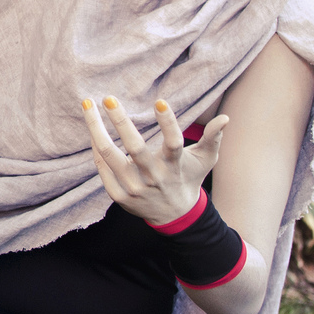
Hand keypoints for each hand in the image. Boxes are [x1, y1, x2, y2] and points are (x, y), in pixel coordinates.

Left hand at [81, 96, 229, 226]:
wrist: (174, 215)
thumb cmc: (188, 178)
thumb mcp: (205, 160)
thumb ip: (213, 138)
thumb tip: (226, 118)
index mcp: (175, 166)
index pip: (174, 143)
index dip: (168, 123)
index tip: (159, 101)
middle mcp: (154, 177)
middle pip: (135, 148)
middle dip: (121, 121)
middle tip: (109, 98)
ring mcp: (135, 188)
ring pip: (110, 156)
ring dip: (96, 130)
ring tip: (87, 106)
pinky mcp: (119, 196)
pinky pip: (103, 168)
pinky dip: (97, 150)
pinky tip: (92, 130)